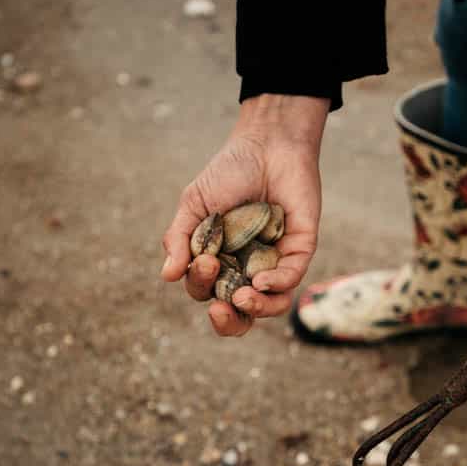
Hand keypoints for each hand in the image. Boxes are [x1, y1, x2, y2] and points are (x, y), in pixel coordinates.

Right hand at [161, 94, 328, 335]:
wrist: (267, 144)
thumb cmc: (229, 173)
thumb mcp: (194, 205)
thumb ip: (179, 238)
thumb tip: (167, 276)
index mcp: (218, 260)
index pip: (207, 290)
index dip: (201, 287)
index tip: (205, 263)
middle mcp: (246, 267)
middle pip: (238, 312)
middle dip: (228, 321)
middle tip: (220, 310)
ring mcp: (274, 261)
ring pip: (268, 304)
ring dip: (255, 309)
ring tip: (243, 298)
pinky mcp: (299, 250)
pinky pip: (290, 279)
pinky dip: (276, 284)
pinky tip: (261, 280)